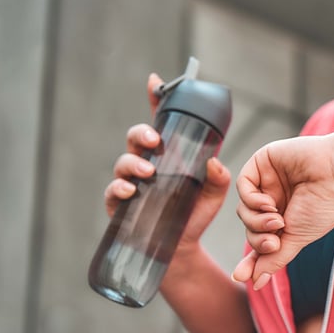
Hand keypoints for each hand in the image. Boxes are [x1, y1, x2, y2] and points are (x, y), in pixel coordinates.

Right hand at [103, 74, 230, 252]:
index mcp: (168, 154)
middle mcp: (147, 164)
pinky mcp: (120, 205)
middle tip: (155, 140)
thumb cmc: (194, 215)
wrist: (180, 251)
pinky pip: (114, 191)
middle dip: (142, 133)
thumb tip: (215, 161)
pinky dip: (121, 187)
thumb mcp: (214, 195)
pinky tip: (131, 190)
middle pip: (137, 137)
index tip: (155, 81)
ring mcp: (131, 183)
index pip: (161, 122)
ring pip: (124, 162)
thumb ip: (219, 177)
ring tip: (149, 172)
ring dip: (134, 163)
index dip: (155, 99)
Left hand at [232, 130, 333, 289]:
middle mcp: (276, 199)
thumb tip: (253, 282)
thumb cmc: (325, 206)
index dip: (251, 259)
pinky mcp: (263, 162)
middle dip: (257, 238)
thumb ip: (272, 259)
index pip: (261, 239)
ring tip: (277, 221)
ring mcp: (268, 181)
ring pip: (244, 209)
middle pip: (249, 226)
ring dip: (256, 221)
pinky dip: (251, 200)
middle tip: (274, 241)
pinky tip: (268, 204)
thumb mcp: (296, 239)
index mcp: (287, 217)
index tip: (242, 276)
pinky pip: (243, 186)